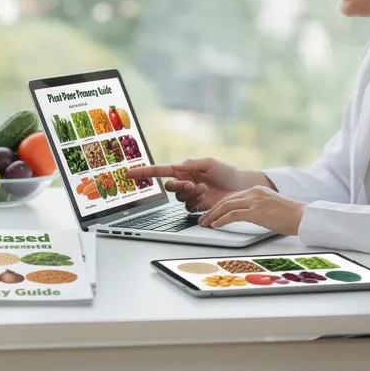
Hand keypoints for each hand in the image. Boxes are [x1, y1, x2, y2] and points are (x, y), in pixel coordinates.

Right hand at [124, 158, 245, 212]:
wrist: (241, 187)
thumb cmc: (227, 171)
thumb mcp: (208, 163)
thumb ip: (191, 164)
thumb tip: (176, 166)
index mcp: (183, 169)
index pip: (159, 171)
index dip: (143, 172)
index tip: (128, 174)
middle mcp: (184, 182)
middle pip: (169, 187)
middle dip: (179, 187)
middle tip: (192, 185)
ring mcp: (190, 195)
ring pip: (179, 199)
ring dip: (190, 195)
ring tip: (205, 190)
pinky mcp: (197, 206)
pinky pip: (188, 207)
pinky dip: (195, 203)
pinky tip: (206, 198)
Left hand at [197, 185, 305, 235]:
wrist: (303, 216)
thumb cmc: (290, 215)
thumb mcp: (270, 207)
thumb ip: (256, 208)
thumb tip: (245, 216)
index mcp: (256, 190)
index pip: (232, 197)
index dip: (219, 206)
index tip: (211, 213)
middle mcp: (253, 193)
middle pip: (226, 200)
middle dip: (212, 210)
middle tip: (203, 219)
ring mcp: (254, 201)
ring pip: (226, 206)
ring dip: (213, 216)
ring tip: (205, 224)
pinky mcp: (256, 212)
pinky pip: (233, 215)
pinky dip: (221, 220)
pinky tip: (215, 225)